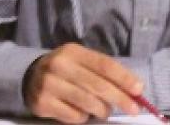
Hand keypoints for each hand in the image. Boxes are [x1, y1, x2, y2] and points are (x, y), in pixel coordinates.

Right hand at [24, 43, 142, 123]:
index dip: (123, 78)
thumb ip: (104, 72)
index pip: (104, 64)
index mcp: (73, 52)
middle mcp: (60, 66)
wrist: (31, 77)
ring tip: (104, 110)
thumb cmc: (66, 70)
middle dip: (120, 98)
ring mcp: (49, 85)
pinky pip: (74, 116)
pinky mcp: (43, 103)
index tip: (138, 90)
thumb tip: (134, 89)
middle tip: (134, 109)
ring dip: (102, 110)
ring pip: (87, 103)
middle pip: (98, 85)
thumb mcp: (82, 62)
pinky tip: (81, 111)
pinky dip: (83, 117)